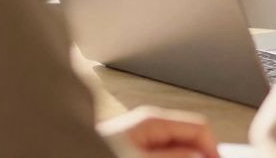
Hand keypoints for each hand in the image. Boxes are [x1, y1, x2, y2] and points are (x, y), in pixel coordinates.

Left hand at [97, 105, 219, 157]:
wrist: (62, 151)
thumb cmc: (94, 152)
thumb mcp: (142, 157)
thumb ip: (174, 156)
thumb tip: (201, 155)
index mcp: (152, 120)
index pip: (199, 127)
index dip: (213, 148)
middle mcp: (148, 126)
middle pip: (188, 140)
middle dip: (197, 155)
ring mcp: (140, 138)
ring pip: (175, 150)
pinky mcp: (132, 149)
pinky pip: (161, 153)